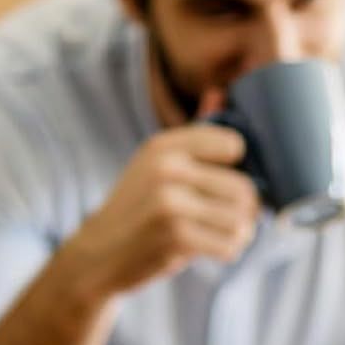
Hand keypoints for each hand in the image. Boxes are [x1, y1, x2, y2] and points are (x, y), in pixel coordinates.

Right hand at [63, 103, 257, 298]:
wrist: (100, 251)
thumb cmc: (140, 209)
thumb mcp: (156, 165)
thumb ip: (193, 142)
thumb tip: (220, 92)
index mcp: (165, 145)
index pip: (232, 144)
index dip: (238, 170)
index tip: (222, 187)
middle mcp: (167, 167)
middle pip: (244, 189)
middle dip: (245, 212)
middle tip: (227, 221)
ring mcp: (170, 201)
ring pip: (241, 220)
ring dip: (239, 235)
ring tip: (219, 236)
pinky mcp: (176, 234)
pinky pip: (229, 245)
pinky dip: (227, 252)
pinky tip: (211, 250)